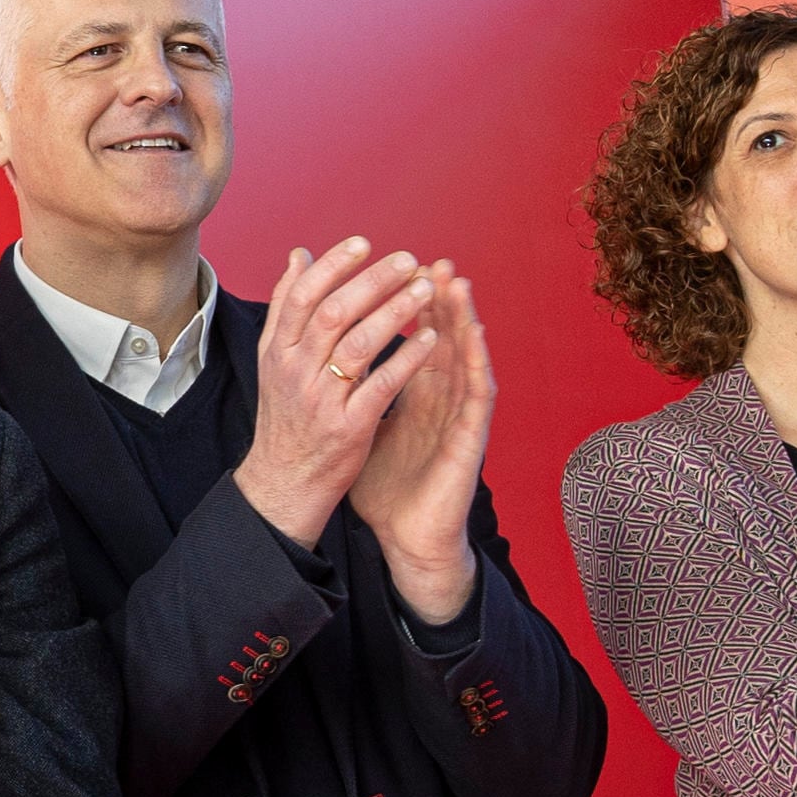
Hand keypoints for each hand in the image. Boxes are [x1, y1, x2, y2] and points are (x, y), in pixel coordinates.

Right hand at [232, 241, 440, 547]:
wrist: (284, 482)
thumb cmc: (287, 416)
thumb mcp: (274, 360)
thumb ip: (287, 307)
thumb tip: (299, 255)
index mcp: (277, 351)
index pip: (302, 296)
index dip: (333, 265)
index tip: (364, 243)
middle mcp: (295, 371)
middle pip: (334, 313)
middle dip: (373, 281)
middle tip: (407, 260)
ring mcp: (321, 399)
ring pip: (359, 343)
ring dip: (396, 311)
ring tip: (425, 290)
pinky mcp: (348, 427)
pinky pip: (383, 384)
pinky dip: (408, 356)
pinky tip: (431, 337)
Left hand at [344, 260, 493, 622]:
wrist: (407, 535)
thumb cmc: (386, 484)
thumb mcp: (359, 426)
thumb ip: (347, 389)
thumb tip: (322, 362)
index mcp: (413, 394)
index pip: (411, 338)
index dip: (403, 305)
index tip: (391, 268)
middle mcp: (438, 399)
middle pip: (440, 339)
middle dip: (435, 299)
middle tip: (430, 261)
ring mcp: (456, 416)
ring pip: (463, 358)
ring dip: (462, 319)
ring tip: (457, 283)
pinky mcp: (469, 439)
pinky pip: (474, 396)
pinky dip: (474, 363)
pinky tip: (473, 338)